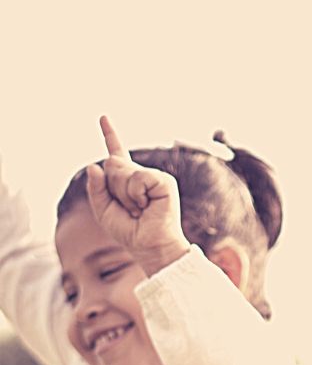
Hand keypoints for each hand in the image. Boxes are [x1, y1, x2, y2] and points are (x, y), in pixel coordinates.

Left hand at [85, 116, 189, 273]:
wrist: (151, 247)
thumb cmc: (131, 233)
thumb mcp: (103, 211)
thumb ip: (96, 189)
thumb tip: (94, 166)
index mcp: (127, 181)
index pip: (117, 154)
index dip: (110, 135)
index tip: (103, 117)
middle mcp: (141, 176)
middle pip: (112, 164)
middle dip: (113, 188)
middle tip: (131, 209)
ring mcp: (154, 177)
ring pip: (122, 171)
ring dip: (125, 195)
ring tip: (140, 210)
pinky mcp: (164, 182)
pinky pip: (138, 178)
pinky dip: (137, 194)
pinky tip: (147, 206)